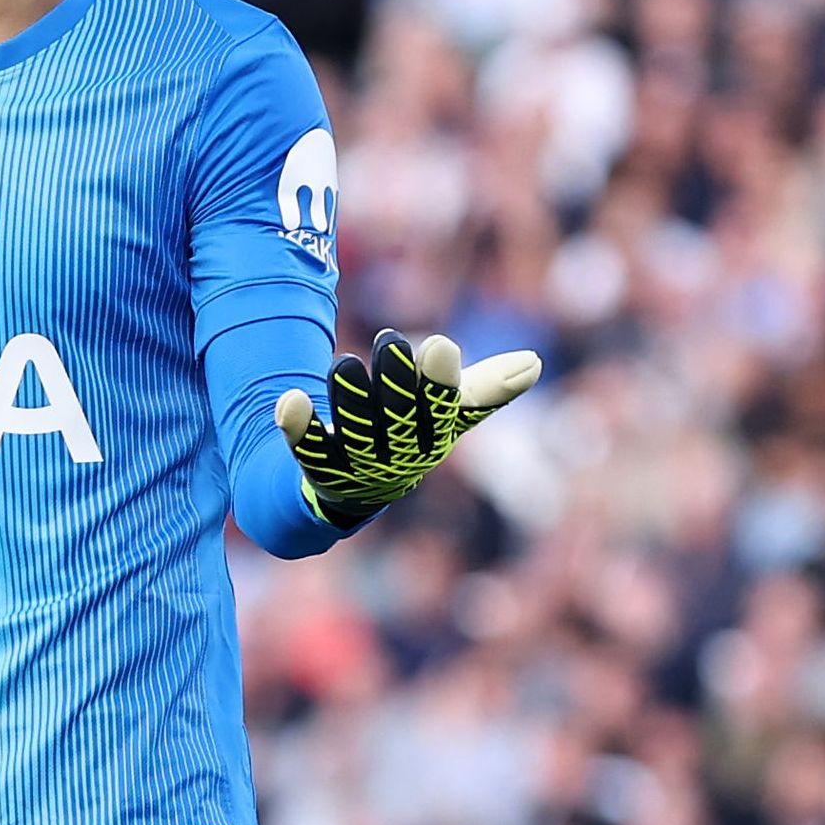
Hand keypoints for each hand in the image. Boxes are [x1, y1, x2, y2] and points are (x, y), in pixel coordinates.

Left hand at [275, 330, 542, 529]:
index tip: (439, 347)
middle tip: (389, 340)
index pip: (443, 412)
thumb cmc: (412, 435)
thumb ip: (486, 388)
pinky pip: (308, 450)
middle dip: (396, 383)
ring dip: (350, 402)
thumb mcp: (450, 412)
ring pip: (355, 434)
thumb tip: (535, 362)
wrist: (354, 484)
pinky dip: (300, 427)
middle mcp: (399, 458)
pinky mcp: (319, 468)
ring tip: (344, 364)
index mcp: (435, 438)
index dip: (440, 385)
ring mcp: (358, 466)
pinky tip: (289, 400)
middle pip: (399, 421)